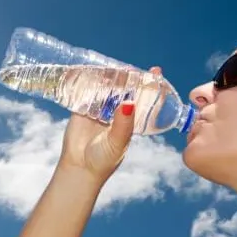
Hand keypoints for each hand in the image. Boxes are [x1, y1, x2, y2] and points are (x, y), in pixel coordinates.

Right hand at [57, 66, 161, 180]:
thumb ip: (123, 123)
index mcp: (130, 118)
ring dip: (108, 76)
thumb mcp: (118, 142)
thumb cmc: (104, 159)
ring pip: (106, 87)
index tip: (156, 70)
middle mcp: (116, 111)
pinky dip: (87, 81)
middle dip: (127, 76)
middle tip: (128, 68)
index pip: (143, 97)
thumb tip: (129, 102)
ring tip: (109, 68)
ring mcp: (99, 108)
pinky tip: (88, 72)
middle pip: (125, 87)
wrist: (80, 168)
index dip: (150, 83)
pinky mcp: (81, 107)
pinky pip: (85, 91)